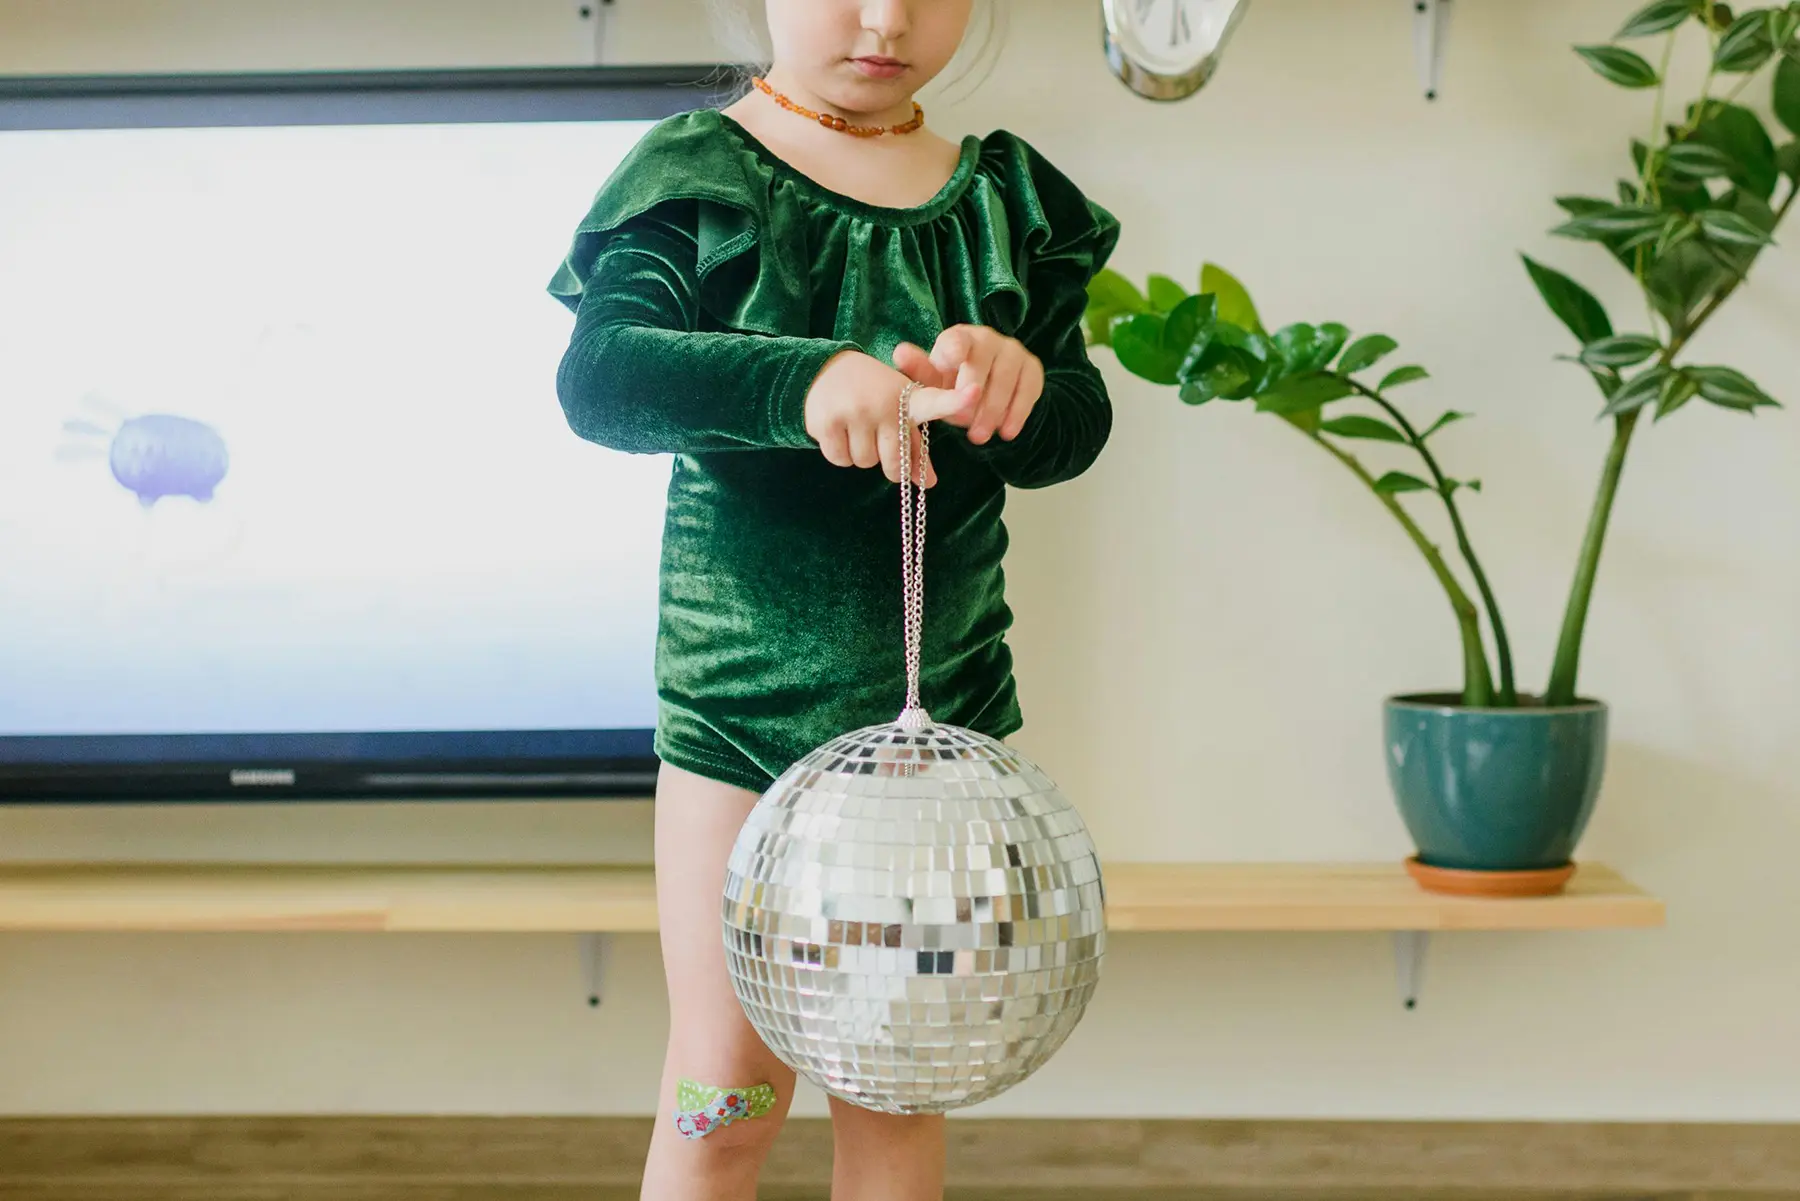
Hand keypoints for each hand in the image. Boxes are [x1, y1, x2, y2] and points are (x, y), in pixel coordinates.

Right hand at [804, 350, 976, 485]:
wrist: (826, 370)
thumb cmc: (872, 395)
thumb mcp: (898, 411)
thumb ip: (915, 447)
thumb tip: (929, 483)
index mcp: (907, 399)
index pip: (934, 402)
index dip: (955, 401)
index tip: (974, 393)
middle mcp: (883, 403)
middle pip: (893, 463)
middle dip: (887, 462)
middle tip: (877, 438)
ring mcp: (855, 412)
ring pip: (865, 462)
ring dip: (861, 454)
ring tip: (856, 427)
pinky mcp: (828, 422)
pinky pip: (841, 459)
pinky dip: (840, 454)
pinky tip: (838, 430)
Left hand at [893, 325, 1043, 445]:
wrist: (986, 391)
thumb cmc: (952, 384)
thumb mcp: (932, 383)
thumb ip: (918, 372)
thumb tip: (900, 353)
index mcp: (959, 337)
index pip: (957, 340)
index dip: (955, 351)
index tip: (954, 363)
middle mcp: (988, 338)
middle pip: (982, 365)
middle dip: (971, 398)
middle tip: (960, 424)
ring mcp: (1013, 351)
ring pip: (1006, 380)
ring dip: (992, 411)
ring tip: (978, 437)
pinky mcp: (1032, 368)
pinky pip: (1028, 390)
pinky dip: (1016, 414)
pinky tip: (1006, 432)